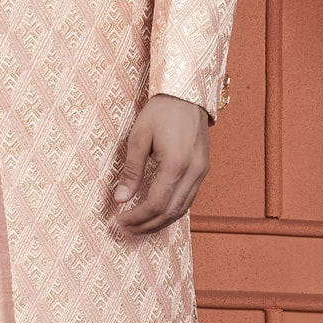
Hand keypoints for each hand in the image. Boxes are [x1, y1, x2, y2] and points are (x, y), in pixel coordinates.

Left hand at [113, 93, 209, 233]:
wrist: (186, 94)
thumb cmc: (161, 111)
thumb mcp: (139, 137)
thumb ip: (131, 171)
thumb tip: (121, 199)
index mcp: (176, 164)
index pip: (155, 204)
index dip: (137, 217)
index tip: (120, 220)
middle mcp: (193, 172)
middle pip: (171, 212)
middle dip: (147, 225)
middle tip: (127, 229)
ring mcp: (201, 172)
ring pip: (182, 209)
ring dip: (160, 221)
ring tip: (139, 225)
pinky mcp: (203, 169)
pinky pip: (189, 198)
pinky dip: (172, 210)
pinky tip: (157, 212)